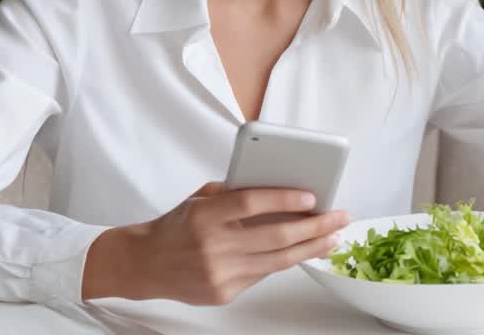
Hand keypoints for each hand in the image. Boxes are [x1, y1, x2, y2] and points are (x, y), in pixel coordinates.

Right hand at [81, 182, 348, 304]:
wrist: (145, 264)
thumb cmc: (176, 225)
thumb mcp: (201, 199)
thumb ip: (236, 194)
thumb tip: (283, 189)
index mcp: (204, 215)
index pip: (250, 203)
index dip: (283, 198)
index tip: (312, 196)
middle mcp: (212, 246)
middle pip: (274, 236)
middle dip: (313, 227)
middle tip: (339, 217)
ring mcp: (218, 273)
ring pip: (277, 261)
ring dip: (311, 247)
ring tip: (333, 236)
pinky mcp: (223, 293)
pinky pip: (263, 274)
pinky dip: (286, 260)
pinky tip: (304, 249)